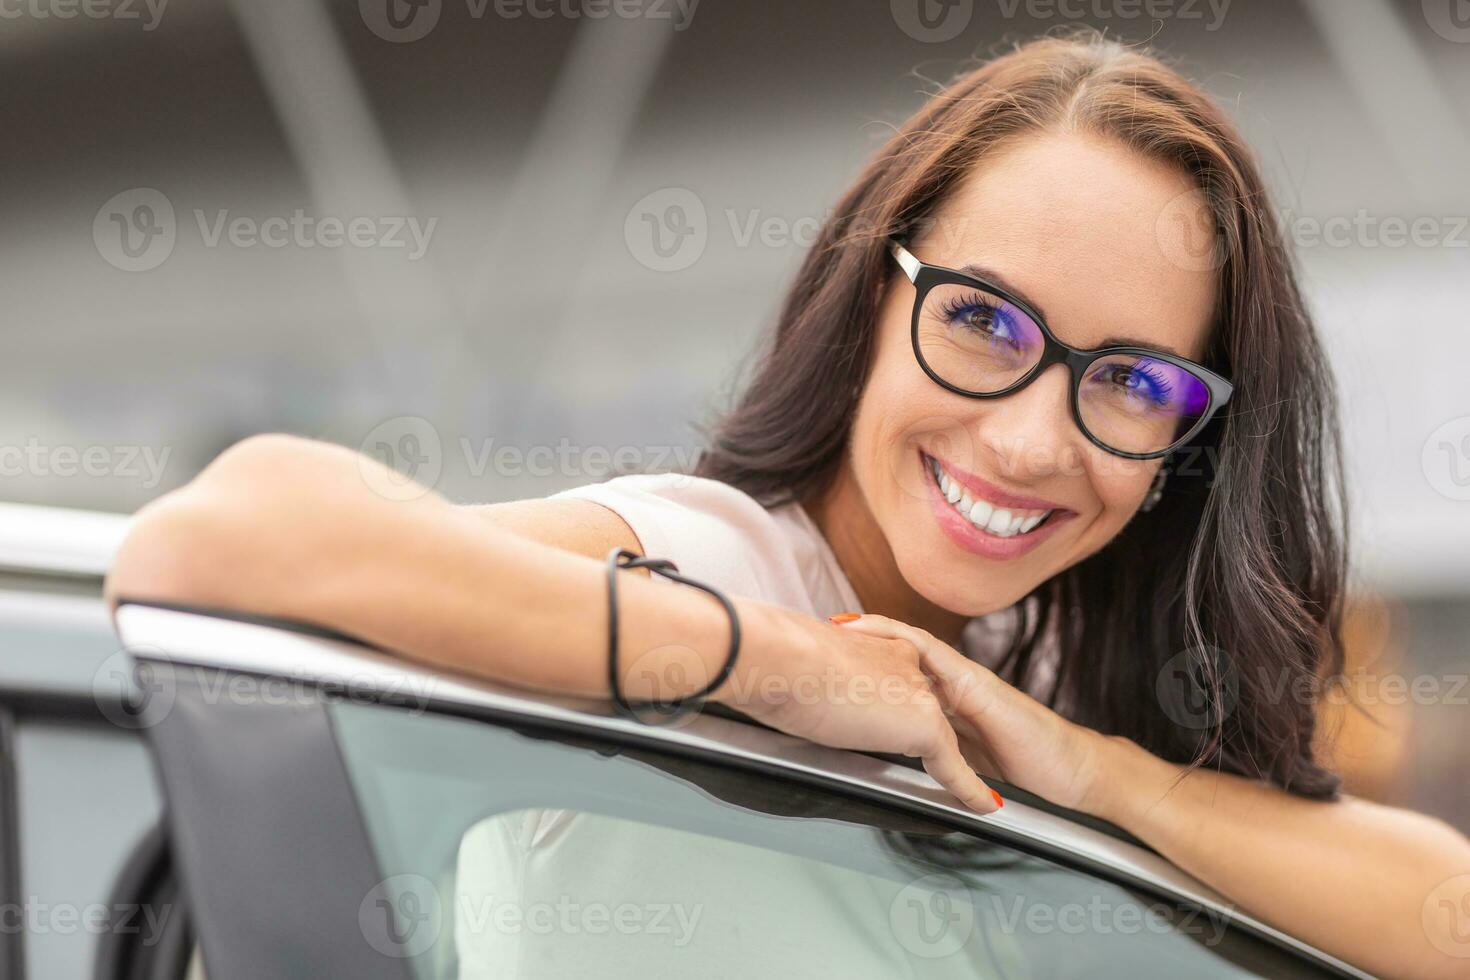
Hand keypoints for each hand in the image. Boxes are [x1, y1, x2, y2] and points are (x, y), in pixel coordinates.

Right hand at [712, 602, 1002, 813]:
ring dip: (955, 764)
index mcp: (878, 646)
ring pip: (942, 737)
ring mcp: (918, 693)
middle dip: (932, 739)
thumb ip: (819, 684)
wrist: (783, 659)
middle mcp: (906, 663)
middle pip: (926, 708)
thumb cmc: (778, 664)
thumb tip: (799, 697)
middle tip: (926, 761)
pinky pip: (952, 766)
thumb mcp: (804, 672)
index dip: (899, 709)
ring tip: (966, 789)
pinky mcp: (922, 723)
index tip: (897, 724)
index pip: (901, 683)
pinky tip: (983, 805)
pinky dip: (969, 789)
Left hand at [832, 613, 1106, 812]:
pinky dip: (906, 645)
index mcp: (946, 700)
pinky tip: (881, 640)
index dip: (862, 659)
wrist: (1071, 771)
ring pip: (912, 646)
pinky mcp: (978, 685)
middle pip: (896, 651)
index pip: (897, 670)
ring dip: (875, 633)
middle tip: (818, 631)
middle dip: (857, 641)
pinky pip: (937, 657)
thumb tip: (895, 763)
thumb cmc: (1022, 769)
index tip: (826, 652)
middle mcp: (953, 682)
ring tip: (841, 627)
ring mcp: (966, 679)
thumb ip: (932, 754)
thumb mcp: (961, 762)